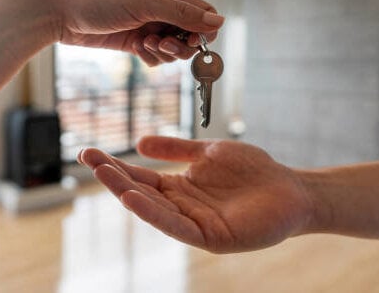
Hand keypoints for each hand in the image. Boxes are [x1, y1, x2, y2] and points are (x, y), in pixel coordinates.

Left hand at [47, 0, 224, 65]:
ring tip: (143, 45)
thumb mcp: (145, 3)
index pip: (203, 14)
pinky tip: (136, 50)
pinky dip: (150, 58)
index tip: (192, 41)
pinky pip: (156, 58)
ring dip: (164, 53)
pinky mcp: (136, 43)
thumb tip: (219, 22)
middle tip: (160, 44)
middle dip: (181, 46)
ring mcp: (149, 28)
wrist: (62, 12)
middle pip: (191, 36)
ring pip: (174, 50)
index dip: (204, 31)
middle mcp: (162, 11)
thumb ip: (182, 13)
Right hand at [78, 136, 313, 252]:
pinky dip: (153, 213)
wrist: (291, 188)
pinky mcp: (210, 237)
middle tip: (87, 158)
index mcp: (180, 187)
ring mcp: (194, 223)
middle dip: (113, 176)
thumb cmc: (253, 171)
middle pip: (141, 192)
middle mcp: (181, 207)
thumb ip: (177, 148)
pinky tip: (133, 197)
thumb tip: (140, 142)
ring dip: (126, 192)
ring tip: (103, 173)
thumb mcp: (208, 152)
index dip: (115, 165)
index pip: (141, 176)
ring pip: (153, 209)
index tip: (89, 152)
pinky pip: (176, 226)